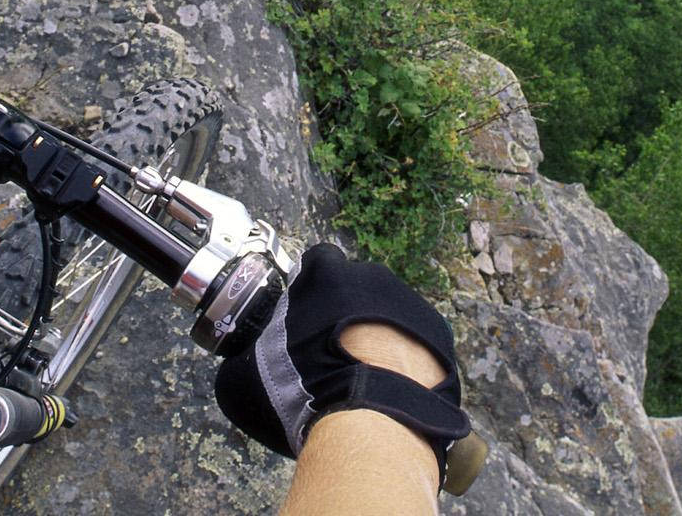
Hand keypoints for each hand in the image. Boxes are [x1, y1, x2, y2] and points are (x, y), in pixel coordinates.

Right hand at [214, 244, 468, 473]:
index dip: (309, 290)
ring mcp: (411, 304)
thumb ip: (244, 362)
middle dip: (346, 316)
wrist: (373, 420)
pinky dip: (406, 361)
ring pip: (390, 315)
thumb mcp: (243, 381)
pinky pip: (417, 343)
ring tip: (364, 380)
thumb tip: (242, 370)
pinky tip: (391, 390)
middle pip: (356, 288)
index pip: (316, 262)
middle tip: (331, 357)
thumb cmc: (302, 391)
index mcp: (326, 274)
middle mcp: (373, 277)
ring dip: (378, 338)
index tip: (304, 320)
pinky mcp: (440, 336)